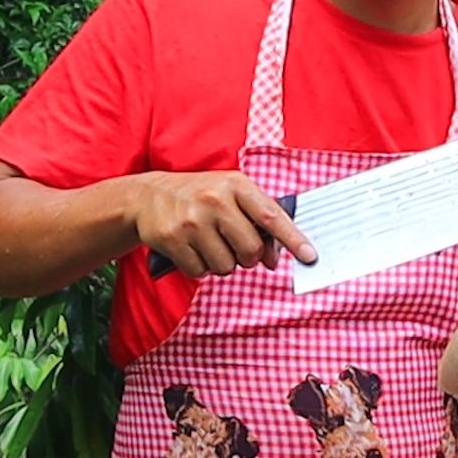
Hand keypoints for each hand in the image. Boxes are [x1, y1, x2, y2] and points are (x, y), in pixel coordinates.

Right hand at [133, 171, 316, 277]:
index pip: (272, 217)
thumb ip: (257, 221)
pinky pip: (201, 272)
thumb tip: (273, 259)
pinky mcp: (172, 239)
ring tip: (209, 244)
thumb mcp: (230, 195)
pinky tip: (192, 249)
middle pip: (250, 250)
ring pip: (226, 266)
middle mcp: (215, 200)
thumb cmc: (200, 196)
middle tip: (235, 246)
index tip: (310, 256)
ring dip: (222, 264)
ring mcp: (192, 220)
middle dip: (248, 257)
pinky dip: (200, 268)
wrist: (148, 196)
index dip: (293, 239)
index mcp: (236, 185)